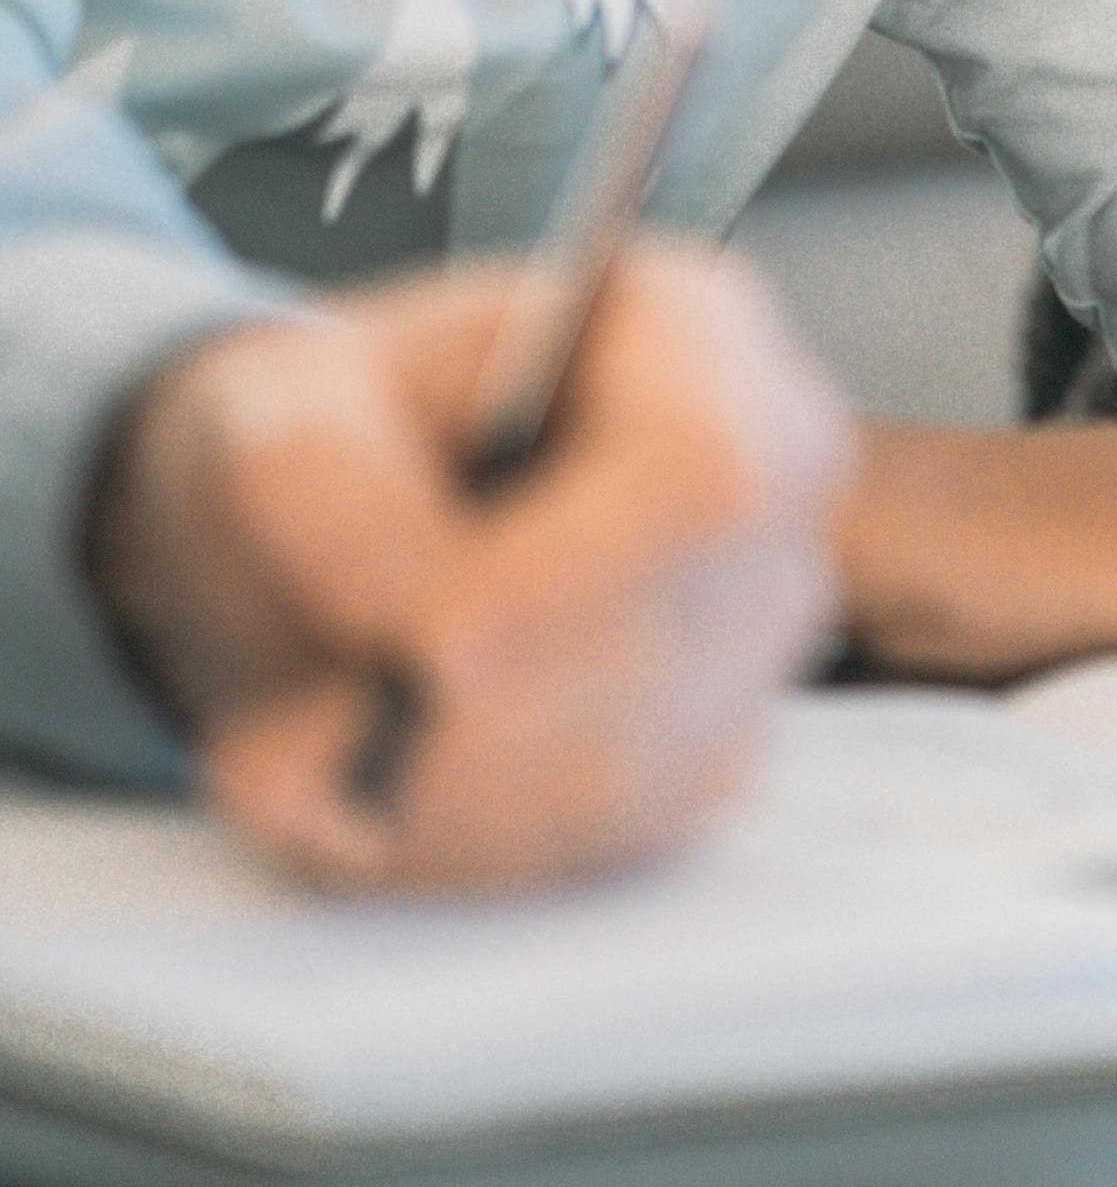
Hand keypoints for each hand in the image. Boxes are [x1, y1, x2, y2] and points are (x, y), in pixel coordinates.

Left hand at [86, 251, 848, 893]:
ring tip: (284, 762)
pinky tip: (366, 790)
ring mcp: (757, 638)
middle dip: (456, 725)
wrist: (337, 517)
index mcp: (696, 339)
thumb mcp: (282, 410)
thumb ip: (333, 494)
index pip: (698, 475)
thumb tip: (417, 633)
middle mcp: (769, 490)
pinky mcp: (711, 760)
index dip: (568, 580)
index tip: (421, 655)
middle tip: (278, 752)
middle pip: (661, 646)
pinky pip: (592, 846)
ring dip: (428, 800)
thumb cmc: (339, 434)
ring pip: (620, 774)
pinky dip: (452, 845)